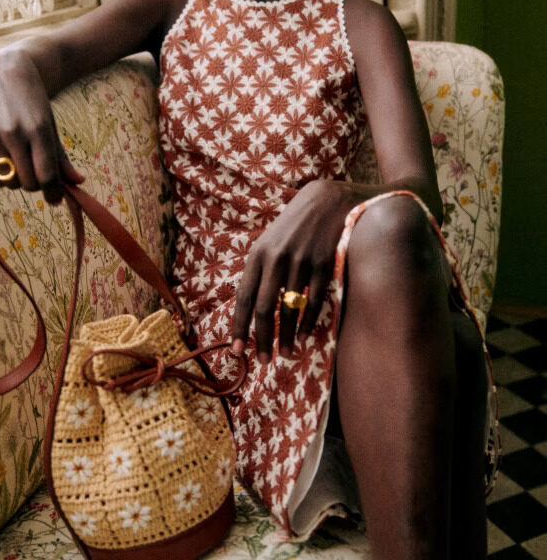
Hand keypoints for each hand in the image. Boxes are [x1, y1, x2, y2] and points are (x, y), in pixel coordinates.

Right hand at [0, 48, 83, 203]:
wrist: (3, 71)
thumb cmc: (33, 101)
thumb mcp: (50, 124)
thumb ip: (61, 156)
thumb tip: (78, 182)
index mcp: (38, 129)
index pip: (47, 174)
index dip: (54, 193)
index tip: (56, 199)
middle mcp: (15, 134)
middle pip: (29, 182)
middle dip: (38, 186)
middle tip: (39, 177)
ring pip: (9, 182)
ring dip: (19, 182)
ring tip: (22, 167)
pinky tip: (5, 169)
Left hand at [232, 179, 358, 362]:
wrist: (325, 201)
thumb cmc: (293, 227)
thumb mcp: (269, 242)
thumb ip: (259, 272)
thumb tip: (249, 309)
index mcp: (257, 255)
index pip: (244, 298)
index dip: (239, 327)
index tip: (237, 350)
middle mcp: (276, 259)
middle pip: (264, 309)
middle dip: (262, 339)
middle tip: (263, 361)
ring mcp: (301, 261)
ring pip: (290, 309)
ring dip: (287, 336)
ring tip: (285, 354)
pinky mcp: (323, 264)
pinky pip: (314, 301)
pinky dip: (308, 322)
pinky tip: (304, 336)